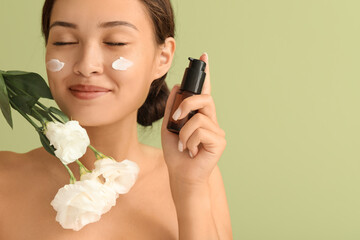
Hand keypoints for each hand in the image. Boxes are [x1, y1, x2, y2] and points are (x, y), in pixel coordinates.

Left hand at [161, 53, 225, 184]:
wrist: (181, 173)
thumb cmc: (176, 151)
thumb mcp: (169, 126)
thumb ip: (173, 107)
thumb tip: (178, 86)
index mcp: (198, 114)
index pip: (203, 90)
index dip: (205, 74)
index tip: (204, 56)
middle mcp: (210, 119)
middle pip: (204, 98)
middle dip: (187, 104)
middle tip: (176, 117)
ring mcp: (216, 130)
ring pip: (199, 117)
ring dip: (184, 131)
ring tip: (183, 144)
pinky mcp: (219, 141)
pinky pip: (200, 131)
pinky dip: (188, 141)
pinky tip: (190, 151)